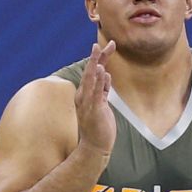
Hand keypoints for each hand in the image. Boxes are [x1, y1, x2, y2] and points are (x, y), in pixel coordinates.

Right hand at [76, 40, 116, 156]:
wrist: (95, 147)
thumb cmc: (99, 127)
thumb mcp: (103, 104)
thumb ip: (104, 90)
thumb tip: (106, 74)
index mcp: (85, 94)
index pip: (93, 73)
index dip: (99, 59)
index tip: (108, 46)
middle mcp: (83, 96)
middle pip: (90, 73)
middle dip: (95, 58)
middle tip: (100, 44)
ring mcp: (87, 103)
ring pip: (91, 80)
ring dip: (95, 65)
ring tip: (99, 51)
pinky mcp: (94, 110)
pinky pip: (97, 92)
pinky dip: (99, 81)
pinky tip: (102, 71)